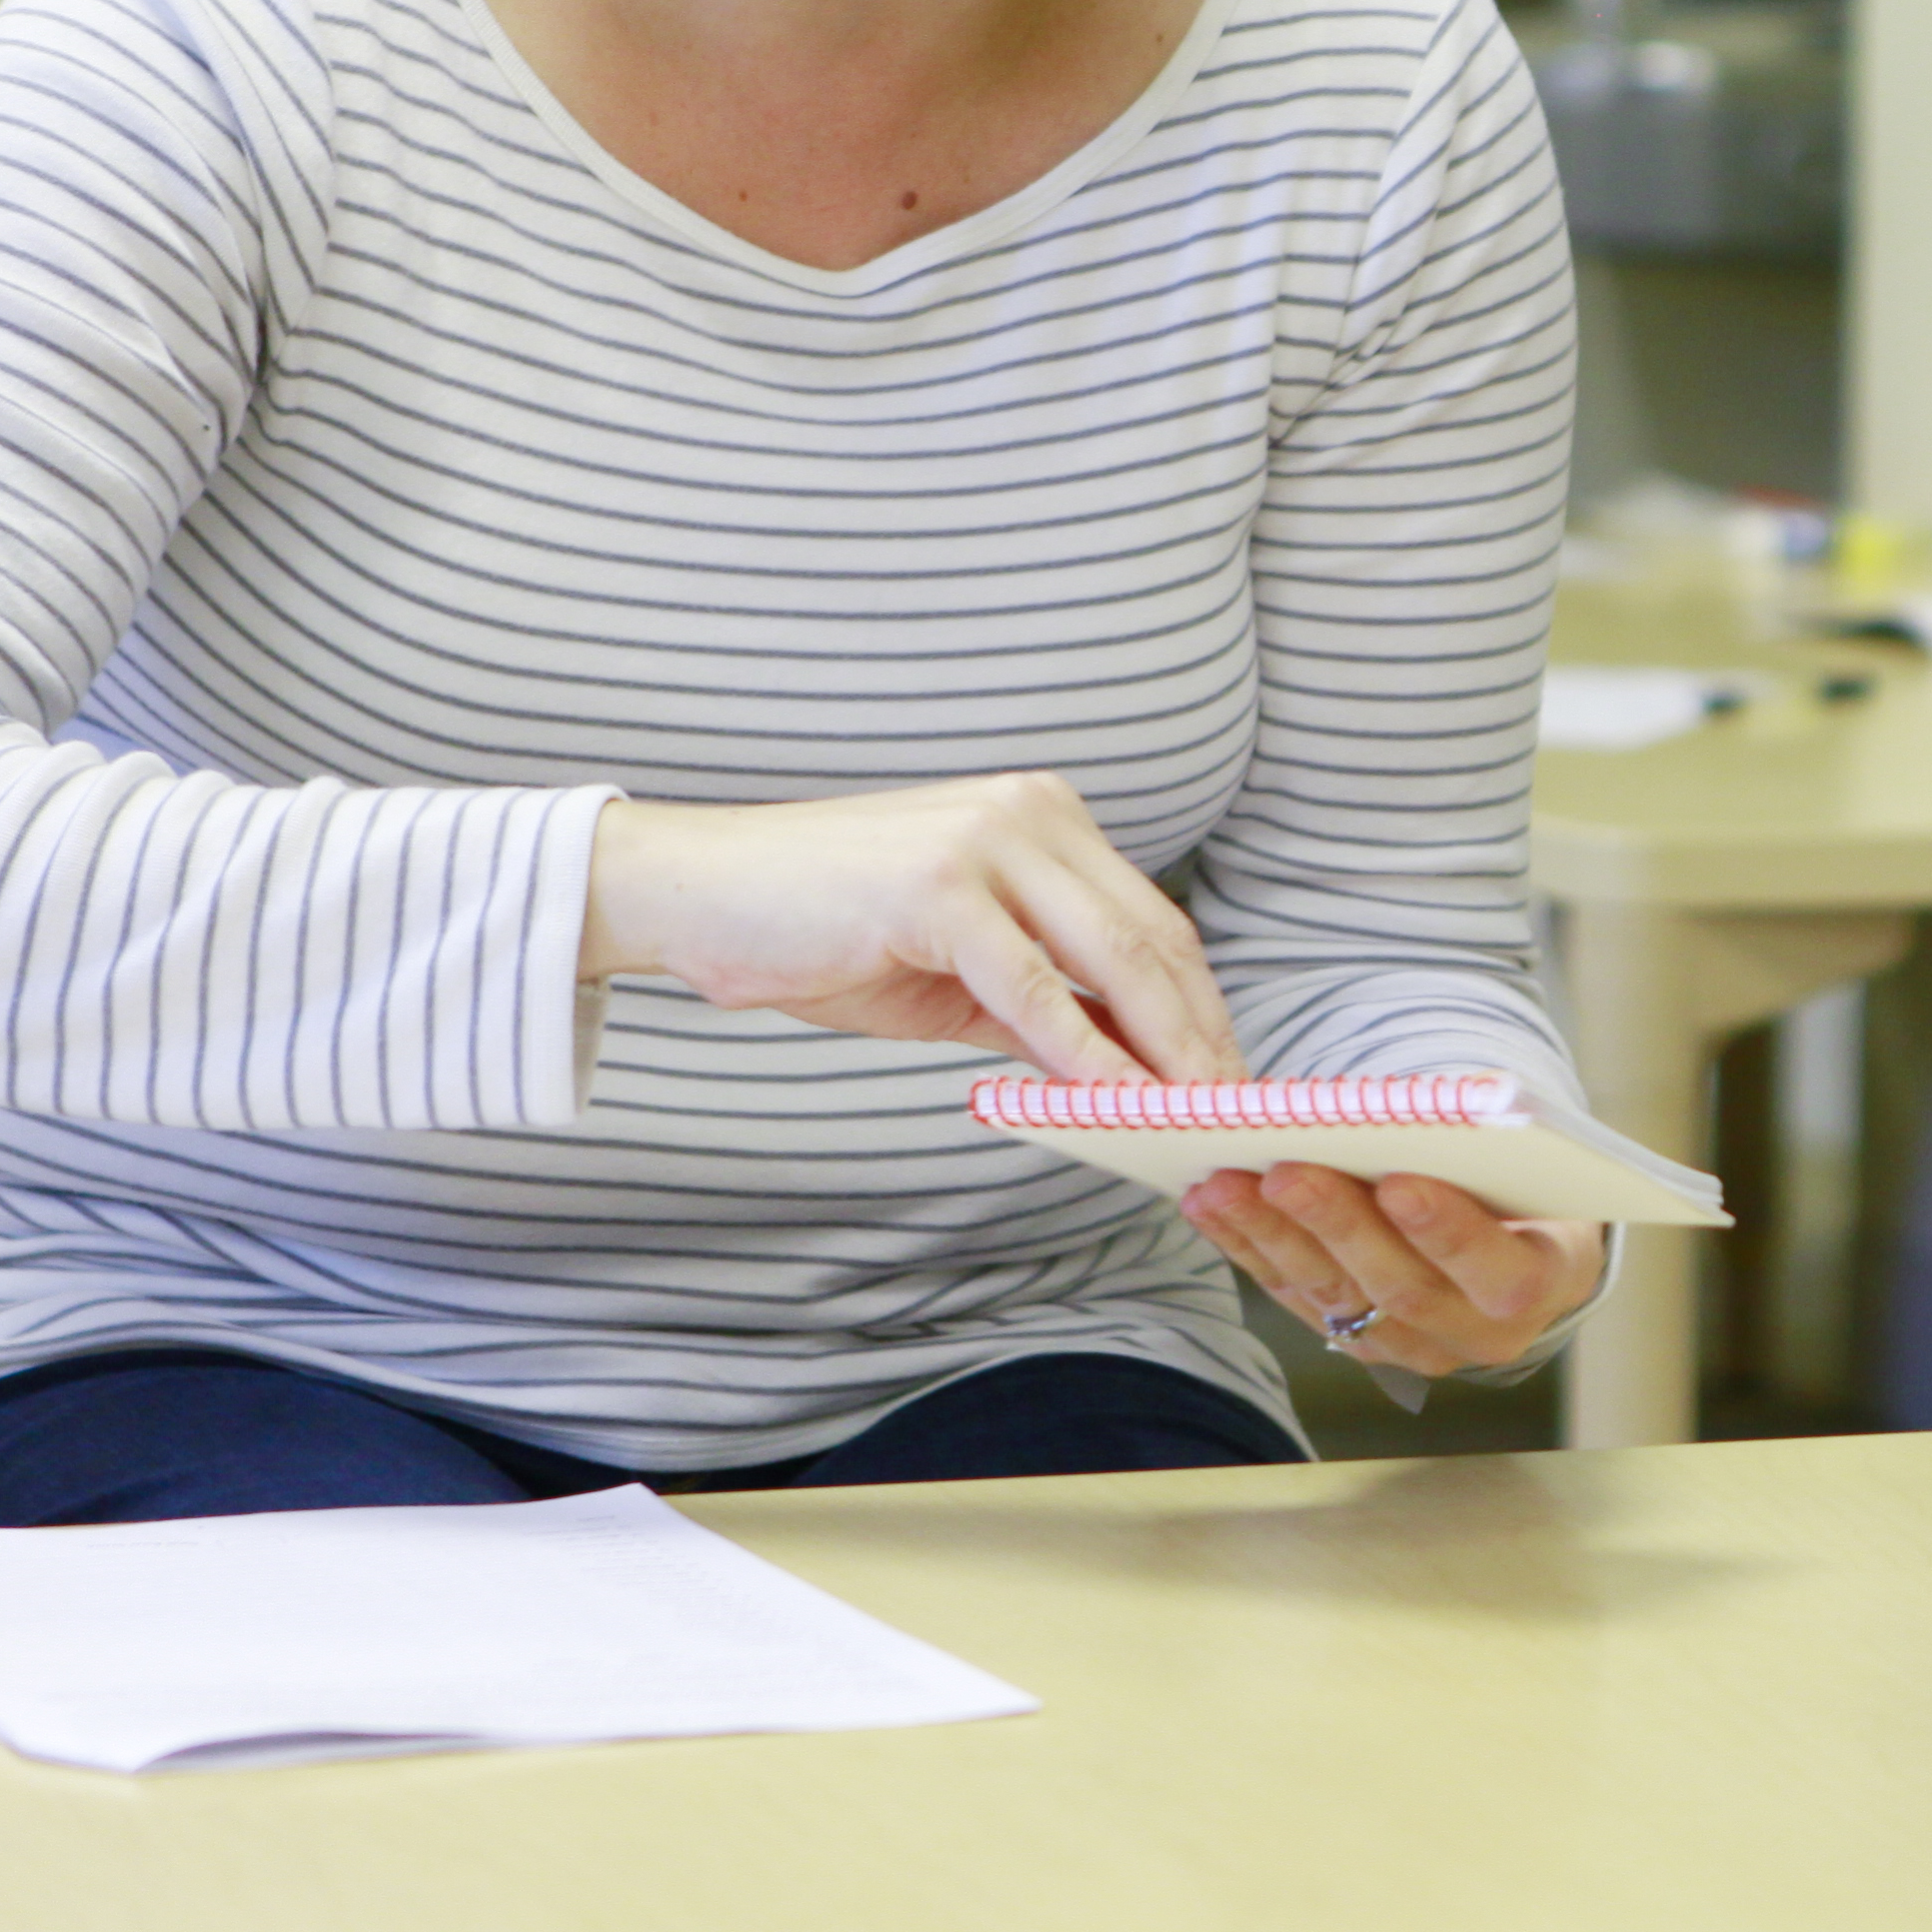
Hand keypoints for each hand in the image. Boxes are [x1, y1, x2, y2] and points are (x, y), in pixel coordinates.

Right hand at [577, 779, 1239, 1080]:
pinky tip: (1117, 1104)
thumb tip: (1115, 1068)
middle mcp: (1031, 813)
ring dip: (1164, 1050)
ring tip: (1196, 1118)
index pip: (1153, 920)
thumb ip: (1036, 1005)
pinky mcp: (940, 888)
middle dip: (1201, 1034)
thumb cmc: (818, 929)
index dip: (1200, 1004)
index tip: (1227, 1075)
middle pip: (1152, 938)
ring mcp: (987, 842)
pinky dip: (1085, 1054)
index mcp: (1042, 817)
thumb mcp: (951, 970)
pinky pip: (1035, 989)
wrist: (697, 894)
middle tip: (1234, 1111)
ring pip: (1112, 959)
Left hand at [1181, 1162, 1605, 1376]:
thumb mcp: (1535, 1164)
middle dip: (1339, 1227)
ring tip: (1227, 1184)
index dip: (1448, 1233)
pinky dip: (1250, 1247)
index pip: (1500, 1275)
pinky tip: (1213, 1204)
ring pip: (1336, 1299)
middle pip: (1401, 1289)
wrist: (1520, 1243)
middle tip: (1288, 1174)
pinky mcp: (1353, 1338)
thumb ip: (1489, 1152)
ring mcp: (1410, 1345)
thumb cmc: (1527, 1185)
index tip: (1400, 1183)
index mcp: (1541, 1286)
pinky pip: (1295, 1296)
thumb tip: (1416, 1114)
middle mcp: (1476, 1332)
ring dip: (1275, 1237)